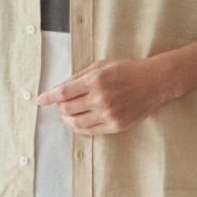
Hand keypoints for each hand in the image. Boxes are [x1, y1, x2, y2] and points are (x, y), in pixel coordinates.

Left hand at [35, 57, 171, 134]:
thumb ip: (80, 76)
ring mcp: (108, 114)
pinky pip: (90, 131)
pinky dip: (79, 128)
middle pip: (67, 109)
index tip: (41, 100)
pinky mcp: (115, 126)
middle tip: (59, 105)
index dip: (49, 97)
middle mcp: (100, 99)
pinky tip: (78, 122)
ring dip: (67, 119)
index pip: (64, 92)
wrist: (155, 82)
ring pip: (76, 123)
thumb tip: (60, 88)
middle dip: (59, 107)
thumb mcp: (102, 65)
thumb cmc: (128, 70)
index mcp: (95, 81)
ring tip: (68, 114)